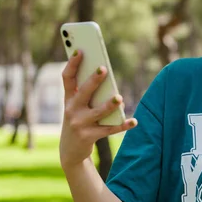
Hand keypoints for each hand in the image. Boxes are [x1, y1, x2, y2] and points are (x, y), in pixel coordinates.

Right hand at [59, 50, 136, 170]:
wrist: (70, 150)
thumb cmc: (78, 120)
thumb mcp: (77, 106)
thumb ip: (87, 91)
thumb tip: (105, 73)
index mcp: (68, 99)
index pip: (67, 78)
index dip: (72, 63)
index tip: (80, 50)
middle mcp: (71, 110)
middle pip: (83, 92)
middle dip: (93, 81)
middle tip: (103, 69)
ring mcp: (79, 124)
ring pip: (97, 112)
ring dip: (109, 105)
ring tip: (119, 98)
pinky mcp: (89, 136)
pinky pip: (109, 130)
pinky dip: (123, 125)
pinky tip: (134, 121)